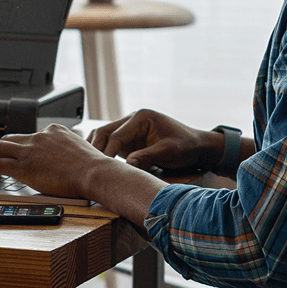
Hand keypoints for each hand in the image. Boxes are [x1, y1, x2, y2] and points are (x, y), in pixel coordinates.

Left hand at [0, 124, 110, 198]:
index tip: (21, 157)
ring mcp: (31, 150)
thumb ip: (66, 148)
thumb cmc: (92, 166)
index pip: (30, 135)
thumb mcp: (79, 147)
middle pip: (11, 138)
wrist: (93, 172)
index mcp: (53, 130)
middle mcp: (39, 136)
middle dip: (2, 150)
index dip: (23, 148)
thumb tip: (63, 159)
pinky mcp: (25, 167)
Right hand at [87, 109, 221, 171]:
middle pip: (103, 133)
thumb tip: (128, 164)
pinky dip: (103, 155)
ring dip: (96, 151)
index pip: (116, 135)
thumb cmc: (186, 146)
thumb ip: (148, 156)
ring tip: (89, 169)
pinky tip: (99, 168)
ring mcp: (129, 131)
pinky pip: (111, 146)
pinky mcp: (129, 141)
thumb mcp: (168, 151)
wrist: (197, 147)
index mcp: (140, 118)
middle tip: (89, 169)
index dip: (107, 153)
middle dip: (95, 149)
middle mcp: (131, 121)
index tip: (102, 169)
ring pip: (103, 138)